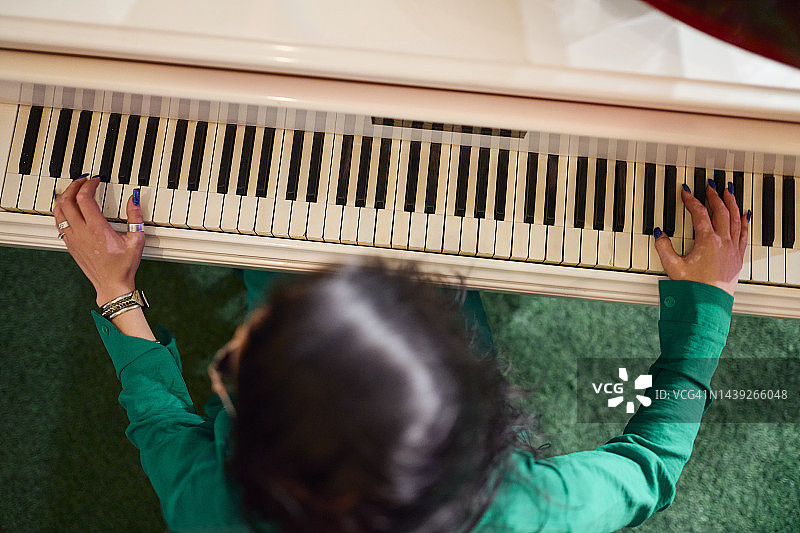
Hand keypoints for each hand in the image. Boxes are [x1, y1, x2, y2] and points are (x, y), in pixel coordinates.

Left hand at [53, 175, 145, 305]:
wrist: (112, 284)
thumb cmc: (124, 265)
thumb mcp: (137, 240)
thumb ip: (135, 217)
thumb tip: (133, 199)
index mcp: (97, 229)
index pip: (85, 198)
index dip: (88, 185)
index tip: (95, 180)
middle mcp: (81, 232)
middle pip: (67, 201)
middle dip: (74, 185)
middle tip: (83, 180)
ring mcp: (73, 239)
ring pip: (58, 211)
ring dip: (64, 196)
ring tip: (73, 190)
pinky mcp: (70, 244)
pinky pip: (58, 222)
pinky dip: (61, 210)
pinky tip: (68, 207)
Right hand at [654, 181, 748, 295]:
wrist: (708, 305)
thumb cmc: (693, 288)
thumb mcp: (672, 266)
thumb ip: (663, 247)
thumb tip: (659, 233)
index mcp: (707, 241)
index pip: (699, 214)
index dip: (691, 200)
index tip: (686, 192)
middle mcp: (723, 242)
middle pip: (721, 211)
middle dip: (714, 196)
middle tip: (710, 185)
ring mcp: (733, 249)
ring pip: (735, 219)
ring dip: (732, 203)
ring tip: (729, 192)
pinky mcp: (738, 257)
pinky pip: (744, 234)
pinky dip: (744, 222)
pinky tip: (744, 215)